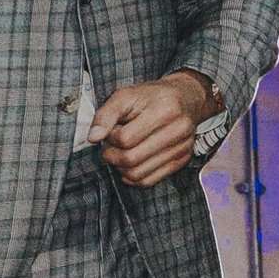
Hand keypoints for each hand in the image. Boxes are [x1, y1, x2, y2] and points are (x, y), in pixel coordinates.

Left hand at [95, 72, 209, 186]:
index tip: (112, 130)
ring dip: (121, 168)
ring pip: (138, 174)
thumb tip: (93, 138)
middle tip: (111, 145)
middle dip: (113, 155)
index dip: (111, 137)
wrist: (186, 99)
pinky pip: (149, 181)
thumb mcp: (126, 96)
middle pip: (132, 159)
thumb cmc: (152, 97)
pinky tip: (129, 165)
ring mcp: (181, 149)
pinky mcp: (181, 161)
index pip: (126, 139)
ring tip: (120, 153)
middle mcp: (178, 131)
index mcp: (165, 110)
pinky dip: (133, 177)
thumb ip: (106, 115)